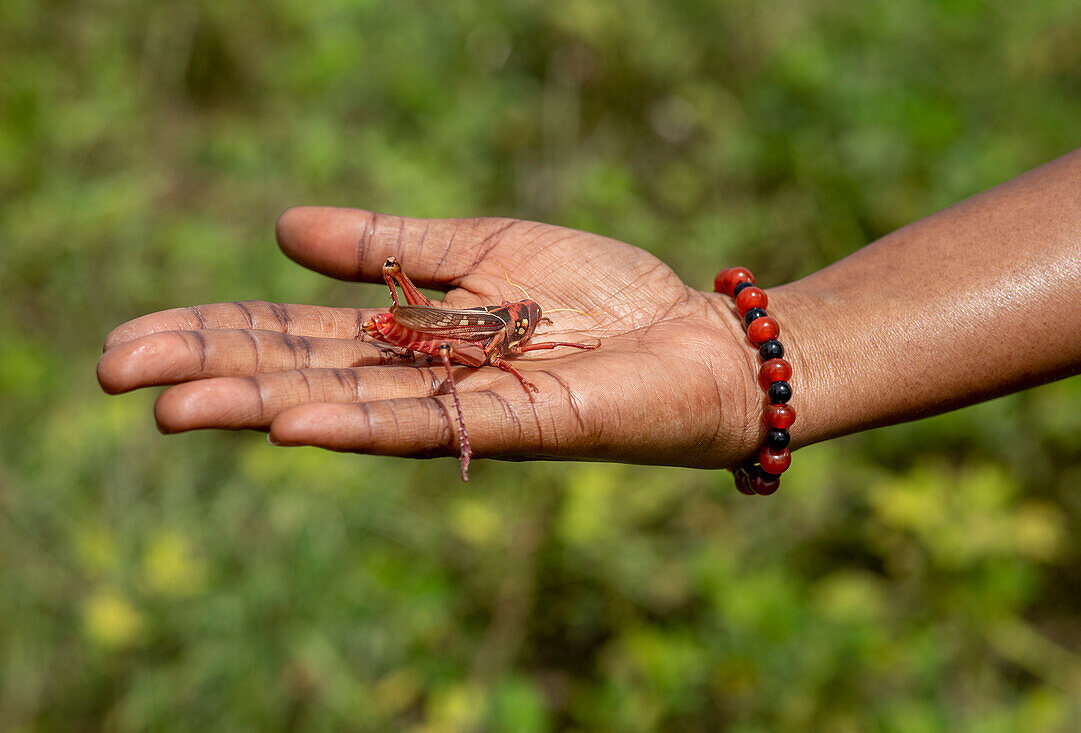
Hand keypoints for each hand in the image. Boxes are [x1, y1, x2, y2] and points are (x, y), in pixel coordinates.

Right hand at [97, 207, 763, 468]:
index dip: (216, 332)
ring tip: (176, 407)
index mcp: (407, 335)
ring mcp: (463, 409)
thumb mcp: (482, 250)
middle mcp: (421, 379)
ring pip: (348, 409)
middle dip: (212, 371)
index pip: (293, 333)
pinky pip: (429, 428)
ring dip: (259, 406)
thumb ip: (391, 246)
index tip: (135, 337)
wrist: (690, 335)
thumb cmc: (598, 294)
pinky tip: (293, 424)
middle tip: (115, 372)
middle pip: (301, 372)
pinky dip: (361, 426)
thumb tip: (283, 228)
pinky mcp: (516, 428)